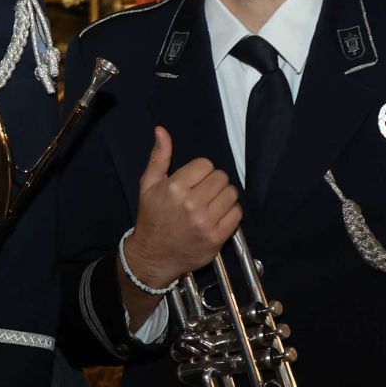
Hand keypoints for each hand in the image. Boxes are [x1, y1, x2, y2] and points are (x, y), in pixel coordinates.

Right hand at [122, 127, 242, 288]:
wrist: (153, 256)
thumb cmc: (151, 218)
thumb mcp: (148, 185)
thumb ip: (158, 157)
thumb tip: (162, 131)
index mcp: (175, 188)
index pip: (206, 165)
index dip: (200, 171)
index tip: (192, 182)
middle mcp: (192, 205)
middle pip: (221, 177)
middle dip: (213, 183)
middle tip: (202, 193)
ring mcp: (206, 222)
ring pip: (232, 194)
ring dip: (223, 197)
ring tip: (210, 204)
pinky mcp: (217, 238)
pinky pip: (237, 214)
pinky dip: (230, 213)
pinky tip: (217, 217)